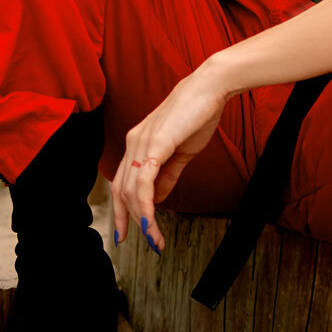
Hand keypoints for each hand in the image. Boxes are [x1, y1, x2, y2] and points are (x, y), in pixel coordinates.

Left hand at [110, 63, 230, 252]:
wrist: (210, 88)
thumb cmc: (198, 115)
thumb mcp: (181, 152)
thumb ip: (167, 175)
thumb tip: (157, 199)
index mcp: (138, 143)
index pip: (123, 182)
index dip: (123, 209)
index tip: (129, 232)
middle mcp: (133, 142)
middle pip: (121, 190)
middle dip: (128, 221)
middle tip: (144, 243)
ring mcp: (141, 142)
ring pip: (130, 190)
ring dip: (141, 220)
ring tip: (154, 239)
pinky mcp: (154, 144)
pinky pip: (143, 182)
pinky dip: (145, 206)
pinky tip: (151, 222)